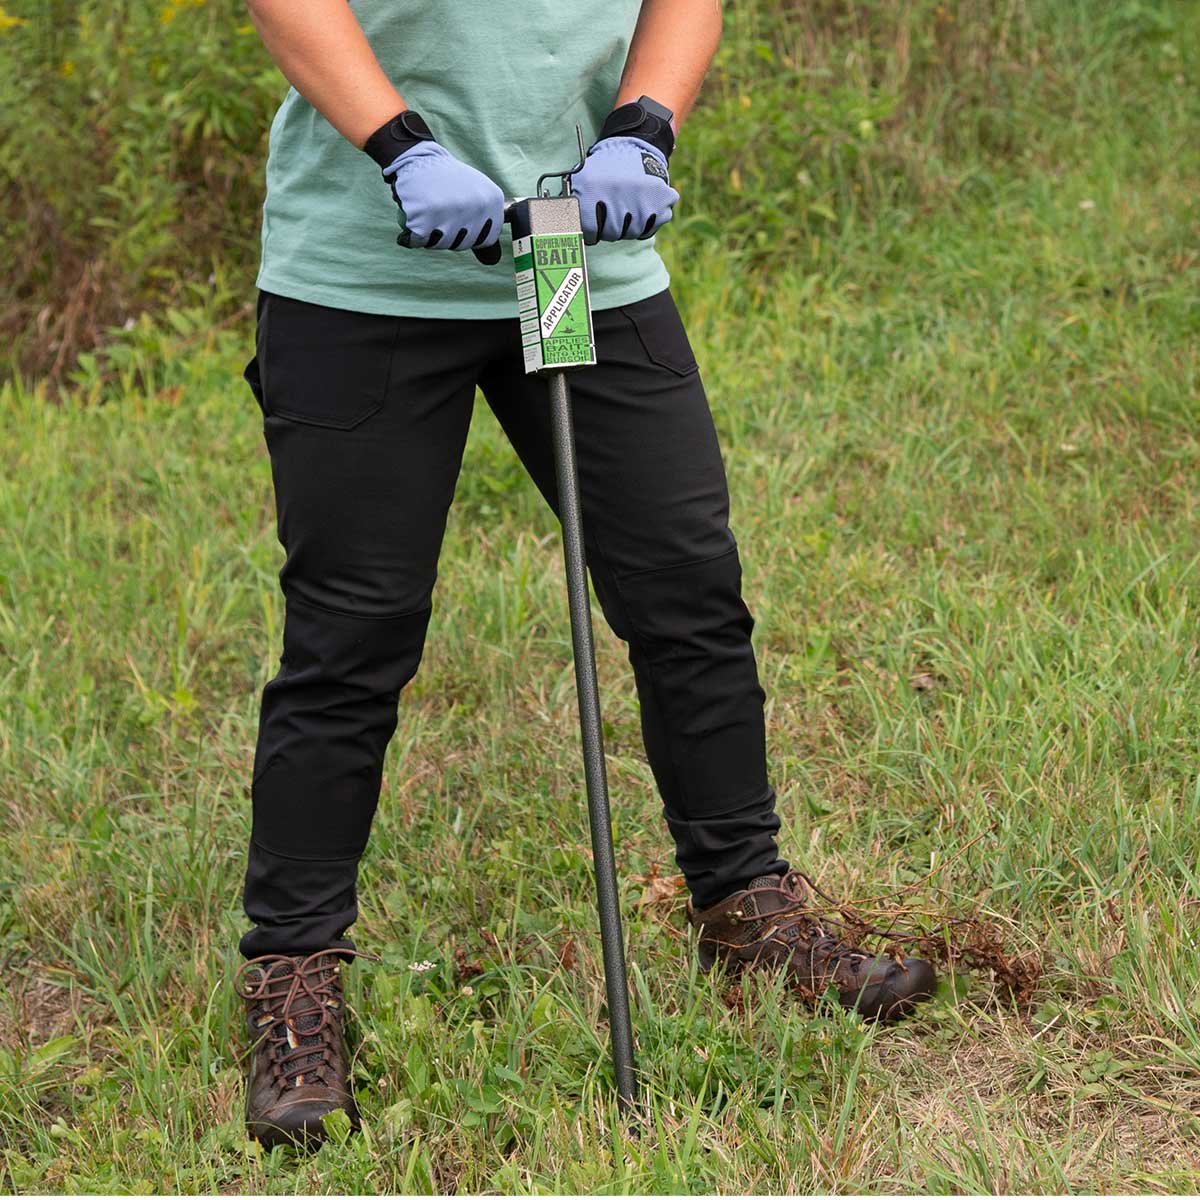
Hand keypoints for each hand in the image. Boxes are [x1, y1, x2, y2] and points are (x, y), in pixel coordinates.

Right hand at [364, 111, 503, 252]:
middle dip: (448, 235)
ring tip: (428, 211)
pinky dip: (411, 236)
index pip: (486, 240)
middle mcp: (475, 206)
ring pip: (442, 244)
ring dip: (430, 235)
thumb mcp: (477, 193)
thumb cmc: (448, 180)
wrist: (418, 156)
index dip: (470, 235)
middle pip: (463, 244)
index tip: (459, 218)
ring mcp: (451, 212)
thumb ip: (486, 222)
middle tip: (439, 210)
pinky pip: (419, 241)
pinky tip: (414, 218)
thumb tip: (492, 260)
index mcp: (491, 200)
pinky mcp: (426, 217)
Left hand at [571, 137, 678, 243]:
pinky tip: (640, 207)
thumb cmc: (606, 169)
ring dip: (627, 225)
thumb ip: (573, 203)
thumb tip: (567, 231)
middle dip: (610, 228)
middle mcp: (617, 195)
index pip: (590, 230)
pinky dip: (644, 223)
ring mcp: (641, 201)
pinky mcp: (661, 204)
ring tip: (626, 207)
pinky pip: (648, 229)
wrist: (635, 148)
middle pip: (612, 233)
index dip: (591, 233)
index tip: (592, 230)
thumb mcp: (583, 178)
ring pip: (631, 233)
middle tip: (612, 213)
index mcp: (593, 189)